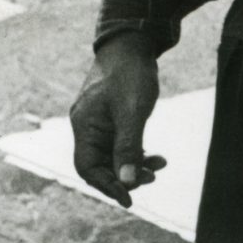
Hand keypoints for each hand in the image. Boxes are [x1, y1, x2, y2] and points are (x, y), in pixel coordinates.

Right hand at [70, 38, 163, 203]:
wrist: (132, 43)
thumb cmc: (130, 73)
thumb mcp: (132, 111)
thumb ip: (128, 147)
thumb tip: (128, 182)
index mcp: (84, 125)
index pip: (87, 168)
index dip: (106, 186)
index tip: (128, 199)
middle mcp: (87, 127)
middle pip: (100, 166)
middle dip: (125, 177)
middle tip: (151, 178)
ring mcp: (98, 124)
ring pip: (112, 158)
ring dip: (134, 167)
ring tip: (158, 165)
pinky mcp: (112, 121)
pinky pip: (121, 147)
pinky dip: (137, 154)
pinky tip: (156, 157)